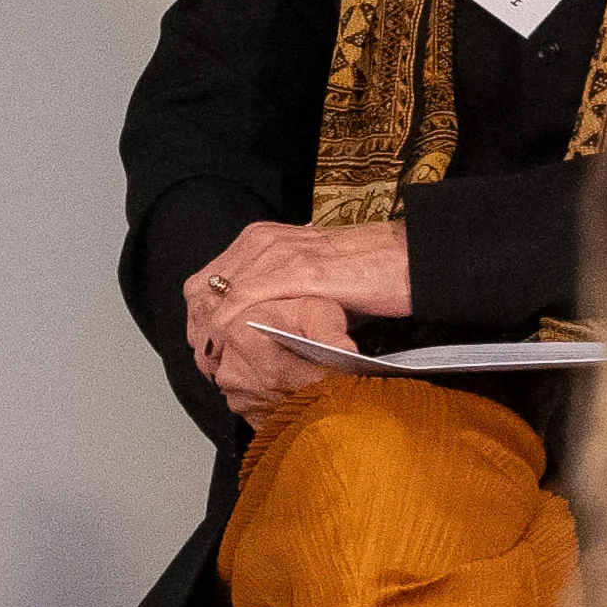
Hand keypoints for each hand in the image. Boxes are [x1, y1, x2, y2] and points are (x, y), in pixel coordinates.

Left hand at [186, 218, 410, 405]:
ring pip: (223, 298)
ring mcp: (281, 253)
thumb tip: (252, 325)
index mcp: (262, 240)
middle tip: (207, 362)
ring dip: (215, 336)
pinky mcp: (303, 270)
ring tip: (219, 365)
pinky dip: (240, 329)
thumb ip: (278, 292)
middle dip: (200, 330)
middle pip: (204, 290)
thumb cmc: (365, 275)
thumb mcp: (308, 282)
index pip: (206, 281)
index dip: (199, 318)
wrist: (407, 260)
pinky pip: (252, 301)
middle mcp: (264, 242)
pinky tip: (240, 351)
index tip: (203, 347)